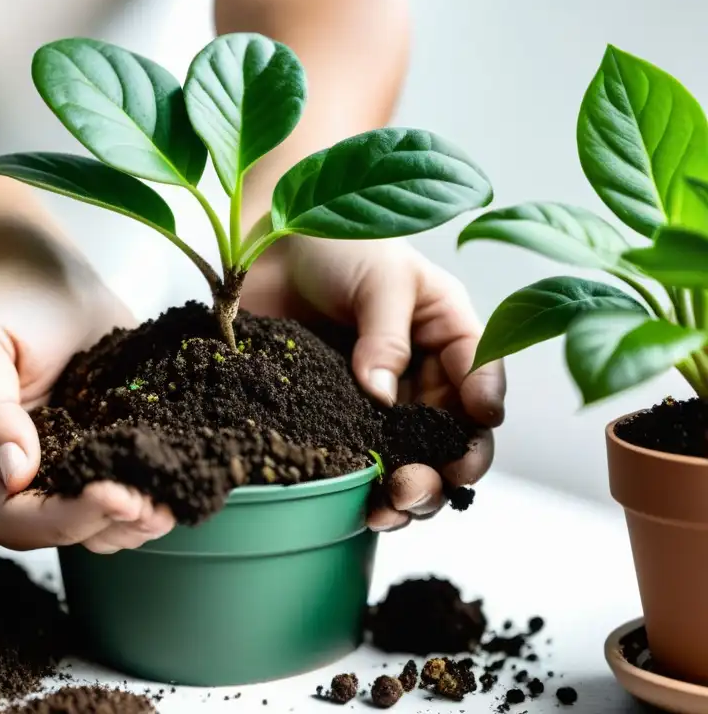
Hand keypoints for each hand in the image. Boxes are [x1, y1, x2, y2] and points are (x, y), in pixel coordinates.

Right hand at [0, 252, 175, 551]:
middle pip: (57, 532)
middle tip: (153, 503)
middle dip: (107, 522)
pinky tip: (179, 481)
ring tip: (171, 500)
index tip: (112, 495)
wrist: (42, 277)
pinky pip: (125, 490)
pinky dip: (153, 493)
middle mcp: (16, 476)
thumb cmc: (1, 305)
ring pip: (96, 524)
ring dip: (136, 520)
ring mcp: (65, 466)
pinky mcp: (104, 450)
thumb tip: (15, 474)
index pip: (12, 517)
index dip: (62, 520)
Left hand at [240, 236, 505, 531]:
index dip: (483, 406)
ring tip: (391, 507)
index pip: (481, 377)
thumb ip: (387, 335)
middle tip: (420, 483)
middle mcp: (423, 374)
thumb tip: (382, 397)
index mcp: (448, 332)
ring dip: (411, 492)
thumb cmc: (336, 241)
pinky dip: (367, 491)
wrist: (265, 245)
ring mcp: (381, 403)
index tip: (475, 423)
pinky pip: (362, 464)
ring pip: (413, 461)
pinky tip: (361, 507)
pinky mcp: (338, 419)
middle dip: (447, 467)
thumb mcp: (379, 276)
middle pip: (452, 435)